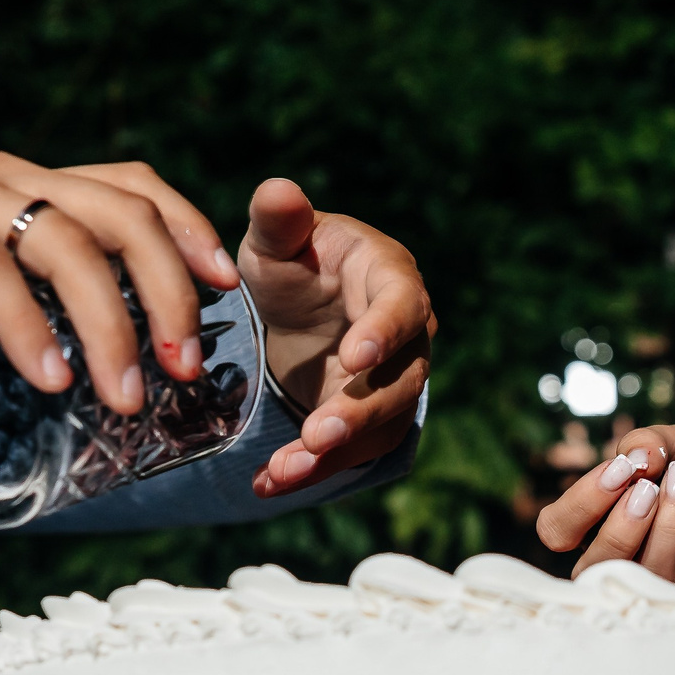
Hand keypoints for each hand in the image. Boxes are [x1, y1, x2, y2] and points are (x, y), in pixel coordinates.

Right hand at [0, 112, 239, 412]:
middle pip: (120, 214)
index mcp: (9, 182)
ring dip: (112, 323)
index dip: (185, 231)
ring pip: (65, 243)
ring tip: (130, 392)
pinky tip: (47, 379)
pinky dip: (25, 327)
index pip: (127, 187)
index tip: (223, 292)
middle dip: (172, 291)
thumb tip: (23, 375)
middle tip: (187, 367)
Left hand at [237, 178, 436, 495]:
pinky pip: (351, 452)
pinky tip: (268, 483)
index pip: (403, 305)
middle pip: (400, 381)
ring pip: (379, 426)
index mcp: (391, 279)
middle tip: (317, 435)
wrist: (297, 307)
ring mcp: (392, 382)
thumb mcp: (277, 240)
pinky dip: (312, 471)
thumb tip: (278, 191)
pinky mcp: (369, 419)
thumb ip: (278, 220)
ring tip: (284, 471)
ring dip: (334, 454)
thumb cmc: (294, 261)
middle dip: (359, 411)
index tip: (356, 355)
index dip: (385, 331)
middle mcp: (407, 337)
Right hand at [535, 425, 674, 580]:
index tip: (620, 469)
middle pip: (597, 563)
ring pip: (652, 566)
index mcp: (588, 526)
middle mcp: (614, 561)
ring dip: (671, 514)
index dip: (583, 502)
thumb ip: (645, 444)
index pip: (556, 530)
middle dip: (625, 522)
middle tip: (650, 484)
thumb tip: (639, 458)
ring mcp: (655, 579)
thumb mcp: (664, 442)